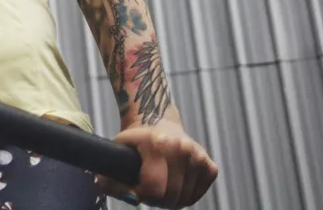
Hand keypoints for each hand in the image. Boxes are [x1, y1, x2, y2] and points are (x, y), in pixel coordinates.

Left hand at [95, 120, 218, 207]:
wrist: (158, 121)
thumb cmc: (136, 140)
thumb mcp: (118, 150)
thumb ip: (111, 176)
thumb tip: (120, 195)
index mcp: (159, 144)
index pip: (153, 188)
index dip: (141, 195)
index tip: (135, 190)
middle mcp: (182, 149)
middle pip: (170, 197)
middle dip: (155, 200)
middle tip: (146, 190)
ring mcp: (199, 157)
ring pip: (184, 200)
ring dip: (170, 200)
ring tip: (159, 185)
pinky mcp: (210, 166)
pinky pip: (196, 196)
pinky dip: (185, 196)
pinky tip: (174, 183)